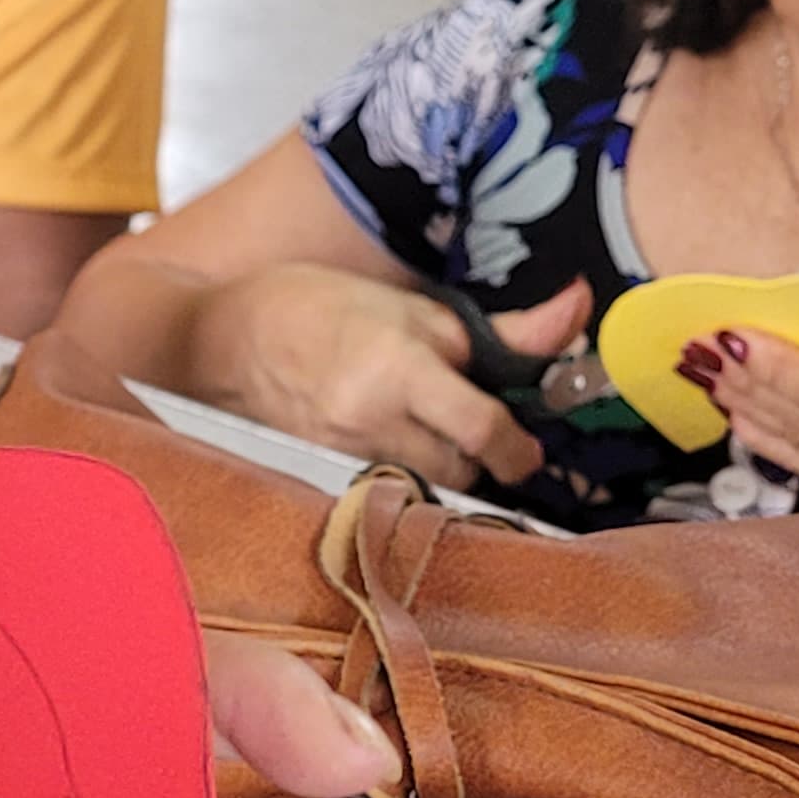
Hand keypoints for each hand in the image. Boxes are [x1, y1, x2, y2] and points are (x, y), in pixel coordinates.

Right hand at [187, 266, 590, 493]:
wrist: (221, 338)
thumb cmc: (318, 308)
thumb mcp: (414, 308)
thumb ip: (499, 331)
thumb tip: (577, 309)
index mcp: (399, 369)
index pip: (482, 430)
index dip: (516, 449)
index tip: (526, 451)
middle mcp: (369, 421)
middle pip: (459, 471)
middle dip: (476, 457)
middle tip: (470, 428)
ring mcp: (340, 455)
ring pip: (422, 486)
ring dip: (437, 468)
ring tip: (423, 434)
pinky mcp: (317, 474)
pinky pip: (381, 489)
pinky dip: (397, 475)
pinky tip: (385, 450)